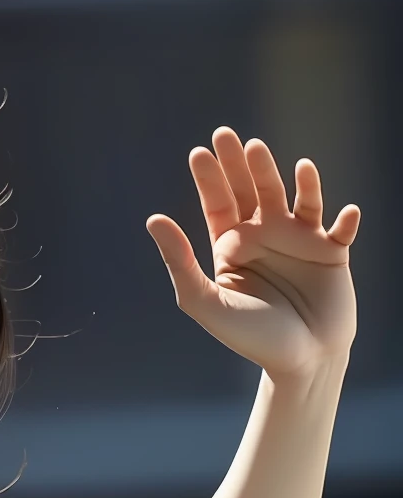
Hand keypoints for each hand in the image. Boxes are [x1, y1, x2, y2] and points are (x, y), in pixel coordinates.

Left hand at [147, 128, 358, 379]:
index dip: (209, 178)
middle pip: (252, 190)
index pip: (219, 203)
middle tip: (228, 136)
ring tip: (272, 156)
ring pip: (294, 198)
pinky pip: (341, 229)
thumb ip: (180, 262)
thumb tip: (154, 219)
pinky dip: (344, 220)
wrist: (300, 361)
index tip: (200, 152)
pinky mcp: (334, 253)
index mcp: (232, 245)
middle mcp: (265, 236)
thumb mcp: (206, 301)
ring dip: (285, 177)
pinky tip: (344, 214)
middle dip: (241, 164)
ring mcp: (301, 241)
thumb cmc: (250, 336)